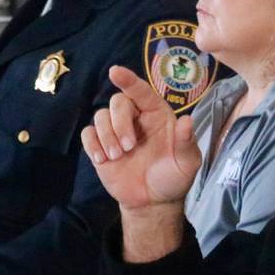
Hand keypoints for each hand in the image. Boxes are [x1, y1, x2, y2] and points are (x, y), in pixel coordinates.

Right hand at [81, 66, 201, 209]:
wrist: (153, 202)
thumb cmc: (173, 178)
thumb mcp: (187, 163)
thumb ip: (186, 142)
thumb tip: (187, 120)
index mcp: (157, 115)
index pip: (142, 92)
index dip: (129, 80)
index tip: (115, 72)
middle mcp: (136, 119)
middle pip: (117, 102)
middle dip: (119, 122)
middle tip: (128, 147)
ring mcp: (116, 131)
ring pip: (100, 116)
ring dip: (106, 135)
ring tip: (117, 157)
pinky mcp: (101, 146)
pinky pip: (88, 134)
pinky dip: (92, 144)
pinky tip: (102, 160)